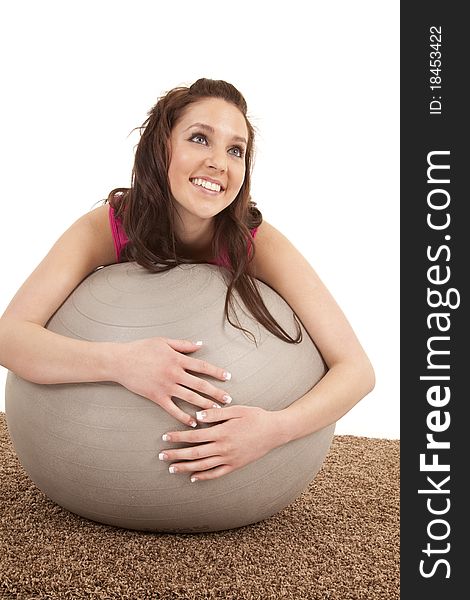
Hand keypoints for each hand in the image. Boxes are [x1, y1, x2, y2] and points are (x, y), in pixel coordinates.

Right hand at [114, 337, 231, 426]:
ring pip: (190, 398)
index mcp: (177, 359)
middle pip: (200, 385)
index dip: (217, 372)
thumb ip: (183, 344)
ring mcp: (166, 386)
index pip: (202, 367)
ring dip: (205, 405)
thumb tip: (200, 345)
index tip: (228, 377)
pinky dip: (184, 417)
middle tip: (228, 399)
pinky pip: (173, 409)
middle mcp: (174, 374)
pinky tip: (193, 422)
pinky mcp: (156, 397)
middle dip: (216, 393)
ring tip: (216, 411)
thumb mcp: (164, 342)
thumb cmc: (141, 348)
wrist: (120, 361)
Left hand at [158, 405, 280, 480]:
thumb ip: (215, 414)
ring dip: (186, 467)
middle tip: (161, 456)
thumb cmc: (255, 416)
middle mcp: (223, 448)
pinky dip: (204, 476)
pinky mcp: (235, 465)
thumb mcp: (236, 410)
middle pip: (194, 453)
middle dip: (176, 455)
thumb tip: (196, 417)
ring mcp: (229, 459)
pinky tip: (193, 477)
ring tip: (172, 469)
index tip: (164, 437)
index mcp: (222, 432)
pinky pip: (216, 473)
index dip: (178, 437)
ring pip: (203, 466)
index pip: (194, 436)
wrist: (275, 431)